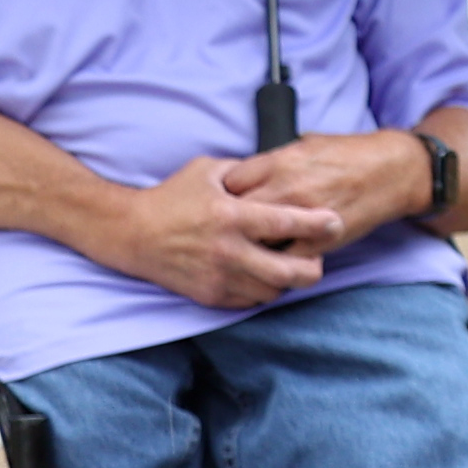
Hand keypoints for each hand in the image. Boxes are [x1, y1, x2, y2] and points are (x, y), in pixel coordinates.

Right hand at [101, 157, 343, 308]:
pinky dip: (263, 291)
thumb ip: (247, 172)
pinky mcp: (209, 294)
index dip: (317, 225)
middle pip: (288, 271)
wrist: (130, 233)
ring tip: (292, 267)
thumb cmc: (172, 198)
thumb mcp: (209, 171)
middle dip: (314, 268)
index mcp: (230, 215)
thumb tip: (281, 166)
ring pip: (272, 291)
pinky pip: (250, 300)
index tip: (336, 222)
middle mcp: (227, 250)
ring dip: (288, 281)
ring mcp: (218, 276)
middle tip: (319, 258)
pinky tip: (264, 276)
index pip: (286, 223)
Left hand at [222, 127, 434, 237]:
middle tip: (228, 227)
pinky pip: (284, 258)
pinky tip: (272, 258)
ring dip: (248, 243)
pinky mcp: (320, 240)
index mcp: (281, 161)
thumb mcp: (307, 144)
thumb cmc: (352, 153)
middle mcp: (287, 188)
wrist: (394, 170)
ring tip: (246, 245)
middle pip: (235, 213)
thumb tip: (248, 173)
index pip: (230, 181)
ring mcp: (302, 217)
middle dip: (229, 221)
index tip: (225, 199)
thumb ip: (274, 160)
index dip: (224, 192)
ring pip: (255, 239)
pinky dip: (275, 260)